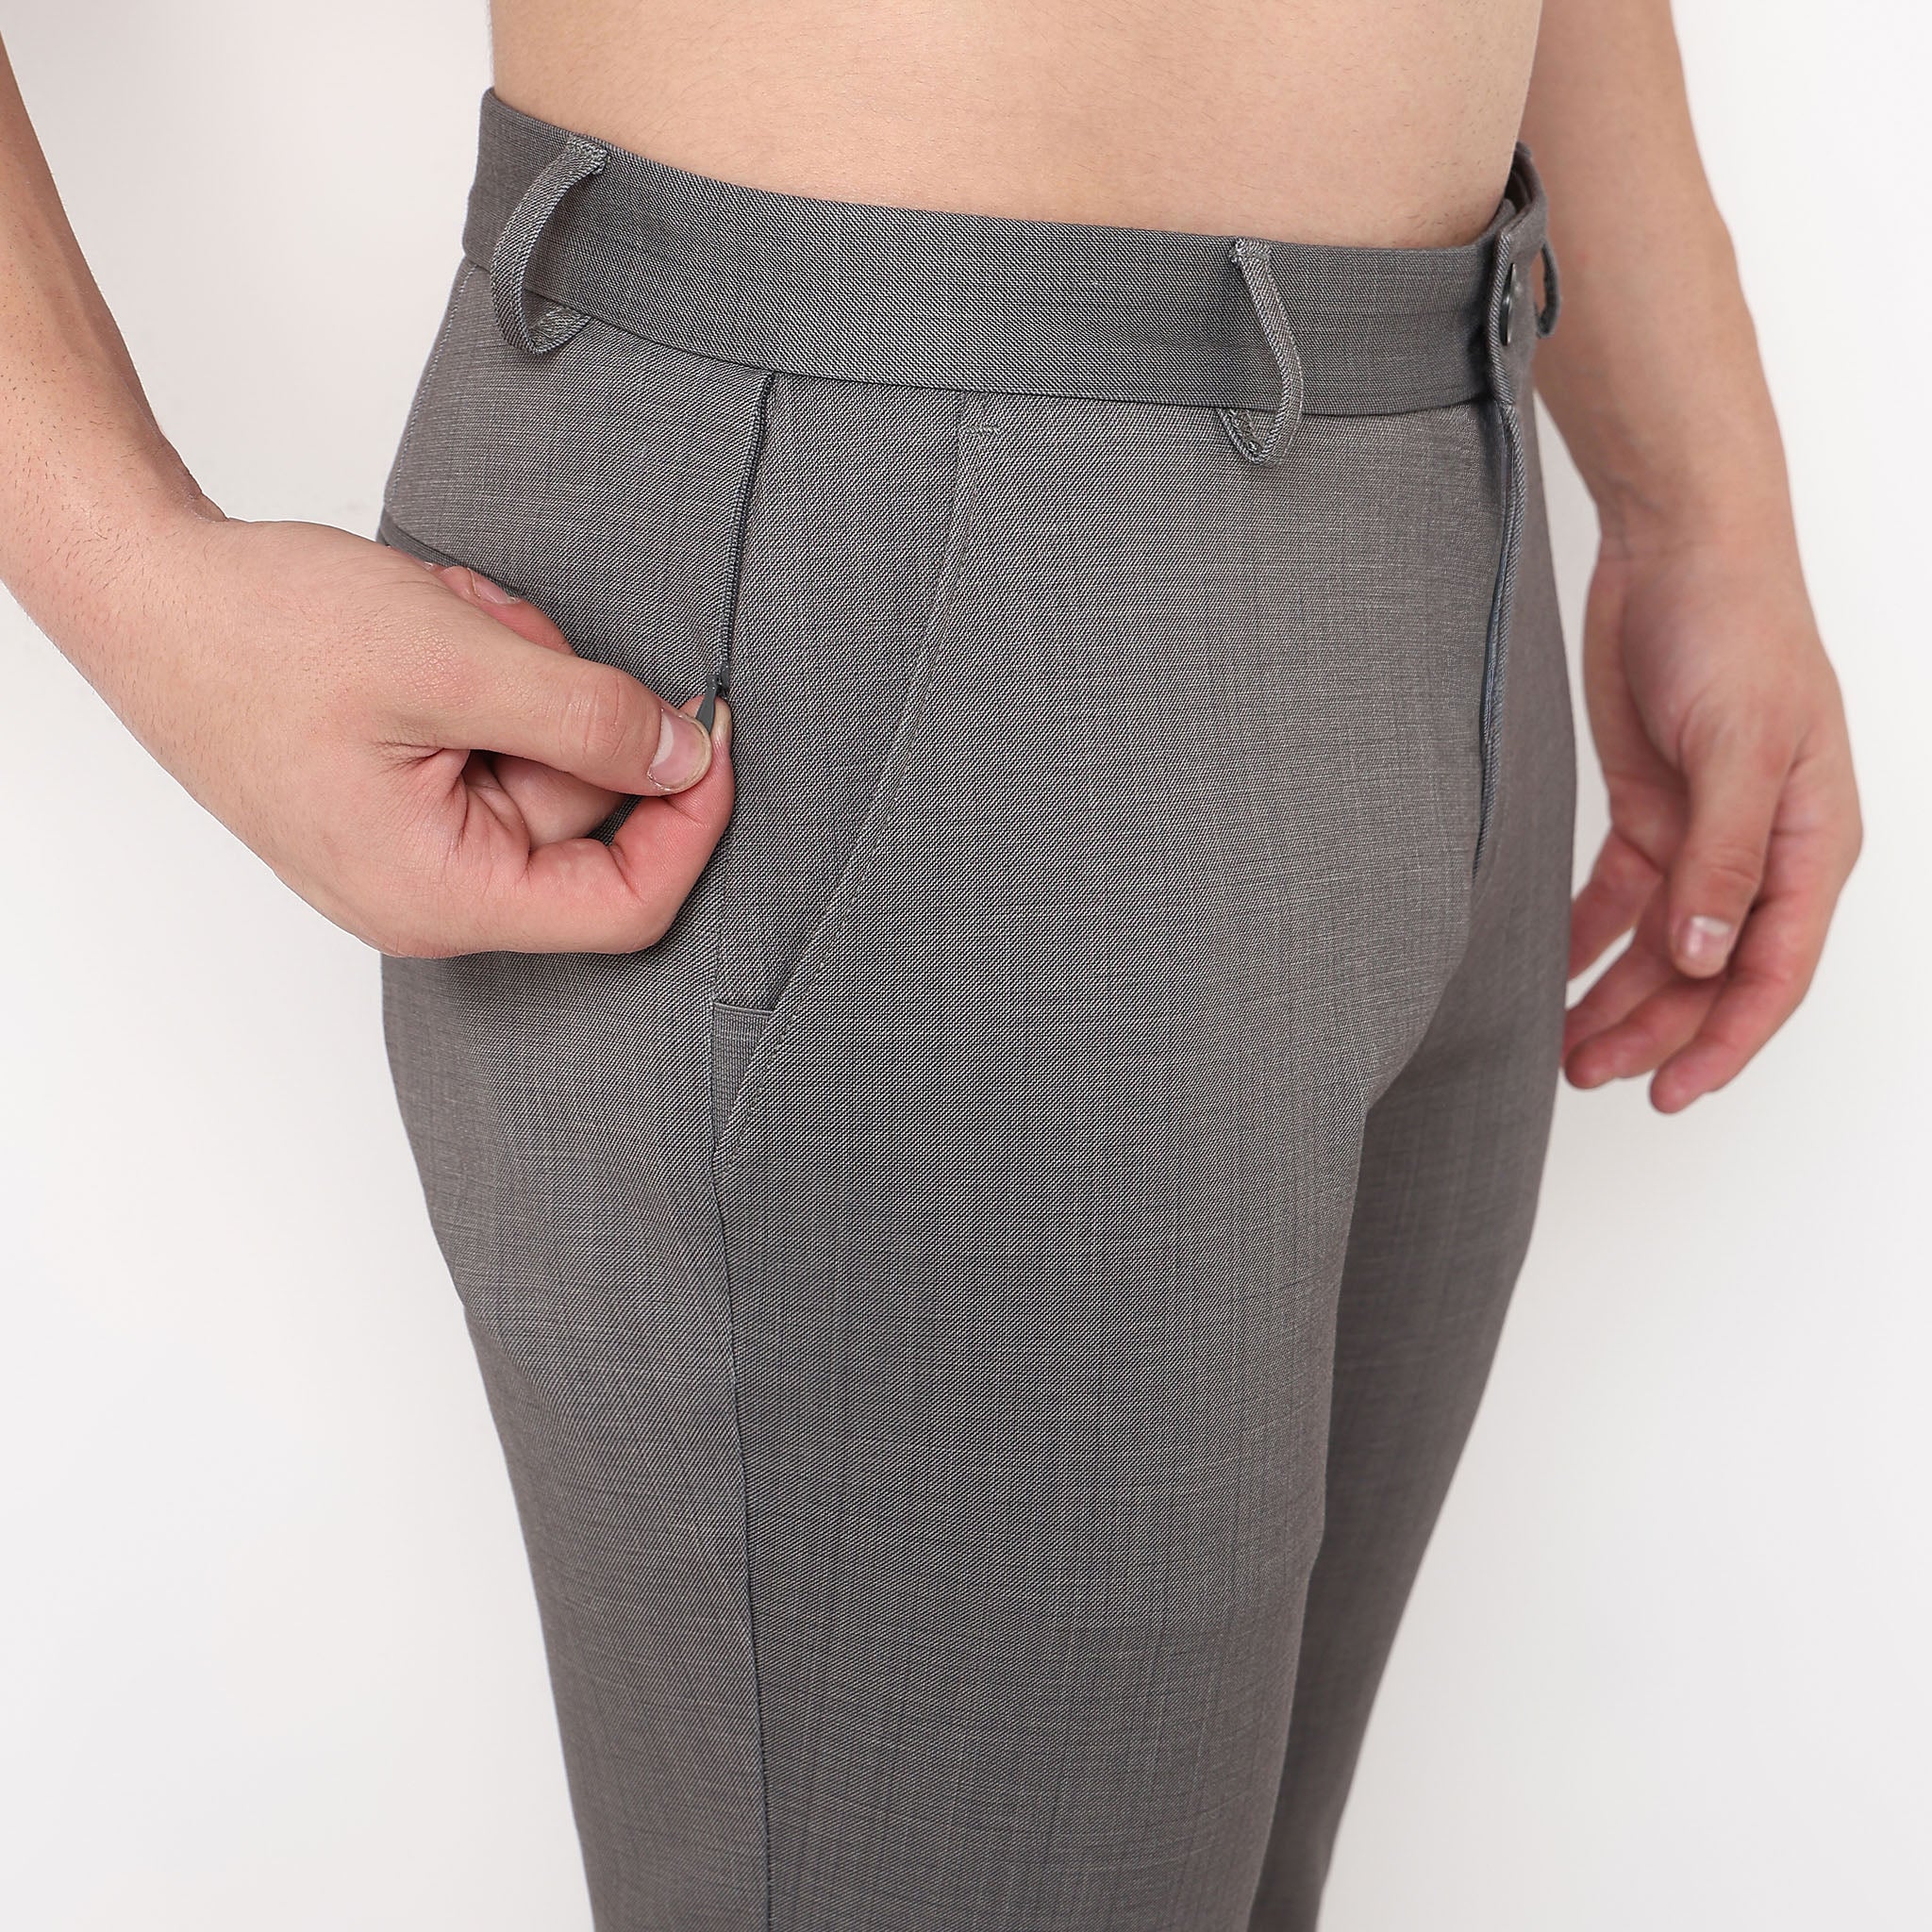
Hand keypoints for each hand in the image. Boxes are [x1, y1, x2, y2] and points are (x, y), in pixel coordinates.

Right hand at [60, 511, 732, 956]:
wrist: (149, 595)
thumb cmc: (263, 635)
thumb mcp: (456, 662)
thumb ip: (589, 719)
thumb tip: (687, 759)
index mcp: (443, 897)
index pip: (626, 905)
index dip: (692, 822)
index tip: (714, 733)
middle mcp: (431, 896)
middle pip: (585, 816)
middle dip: (564, 706)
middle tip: (498, 636)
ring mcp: (414, 849)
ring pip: (543, 764)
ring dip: (518, 675)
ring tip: (443, 627)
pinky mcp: (404, 801)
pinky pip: (494, 742)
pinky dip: (483, 677)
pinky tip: (425, 636)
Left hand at [1563, 529, 1859, 1111]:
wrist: (1676, 549)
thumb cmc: (1736, 627)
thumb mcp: (1738, 746)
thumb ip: (1723, 857)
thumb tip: (1710, 958)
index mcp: (1812, 842)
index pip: (1775, 970)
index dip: (1726, 1040)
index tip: (1672, 1093)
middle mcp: (1760, 851)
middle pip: (1711, 971)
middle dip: (1654, 1030)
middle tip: (1587, 1075)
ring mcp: (1702, 833)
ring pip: (1661, 945)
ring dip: (1617, 997)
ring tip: (1564, 1047)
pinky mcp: (1648, 809)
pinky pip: (1618, 897)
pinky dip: (1587, 938)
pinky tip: (1551, 972)